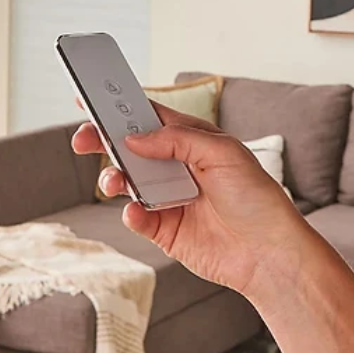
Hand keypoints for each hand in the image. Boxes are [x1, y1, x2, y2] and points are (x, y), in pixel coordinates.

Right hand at [72, 102, 309, 295]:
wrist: (270, 255)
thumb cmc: (257, 199)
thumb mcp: (223, 153)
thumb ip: (177, 139)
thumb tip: (134, 139)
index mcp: (190, 140)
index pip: (148, 116)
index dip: (119, 106)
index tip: (90, 97)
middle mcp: (175, 166)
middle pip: (127, 146)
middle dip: (103, 140)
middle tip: (84, 140)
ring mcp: (167, 197)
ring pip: (125, 180)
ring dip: (113, 178)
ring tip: (114, 182)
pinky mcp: (163, 228)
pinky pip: (135, 217)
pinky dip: (130, 214)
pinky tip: (137, 212)